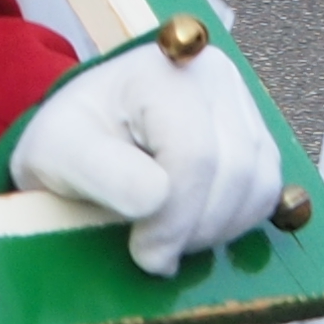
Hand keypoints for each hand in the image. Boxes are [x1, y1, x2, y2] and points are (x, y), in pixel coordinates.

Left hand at [6, 42, 288, 275]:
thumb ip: (101, 172)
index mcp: (160, 70)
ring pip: (258, 182)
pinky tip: (195, 225)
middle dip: (195, 228)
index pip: (193, 155)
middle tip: (156, 253)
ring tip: (172, 238)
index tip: (144, 252)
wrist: (86, 130)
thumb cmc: (69, 141)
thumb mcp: (56, 152)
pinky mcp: (255, 129)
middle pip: (234, 169)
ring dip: (217, 228)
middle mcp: (211, 73)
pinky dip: (236, 220)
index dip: (174, 219)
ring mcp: (240, 98)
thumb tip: (156, 199)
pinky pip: (267, 188)